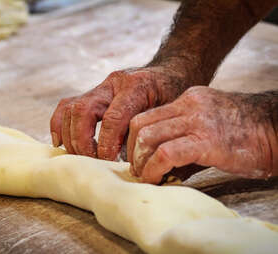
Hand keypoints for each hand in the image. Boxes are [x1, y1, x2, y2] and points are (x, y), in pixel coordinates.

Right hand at [50, 67, 188, 159]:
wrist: (170, 73)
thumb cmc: (174, 96)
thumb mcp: (172, 113)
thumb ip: (154, 134)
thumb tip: (140, 166)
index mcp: (136, 86)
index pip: (112, 117)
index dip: (106, 144)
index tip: (108, 163)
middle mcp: (113, 83)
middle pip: (83, 110)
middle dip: (83, 141)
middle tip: (92, 162)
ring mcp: (100, 87)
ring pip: (71, 108)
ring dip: (70, 136)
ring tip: (80, 157)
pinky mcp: (92, 93)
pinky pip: (67, 106)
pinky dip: (60, 125)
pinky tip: (61, 142)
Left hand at [128, 86, 277, 183]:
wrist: (277, 129)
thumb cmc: (244, 134)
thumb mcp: (208, 126)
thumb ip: (182, 139)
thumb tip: (158, 165)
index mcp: (187, 100)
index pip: (146, 115)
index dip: (134, 139)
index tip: (136, 156)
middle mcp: (188, 105)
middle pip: (140, 123)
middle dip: (132, 150)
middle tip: (135, 168)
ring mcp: (197, 121)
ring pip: (148, 136)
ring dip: (140, 161)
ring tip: (144, 175)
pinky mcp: (206, 141)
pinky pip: (166, 153)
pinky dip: (153, 168)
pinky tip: (154, 178)